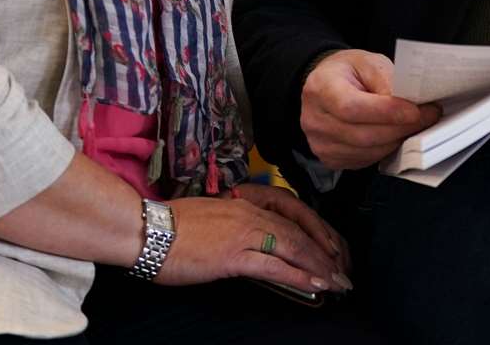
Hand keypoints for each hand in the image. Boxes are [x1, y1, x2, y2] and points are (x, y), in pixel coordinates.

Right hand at [156, 190, 349, 293]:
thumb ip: (234, 225)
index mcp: (245, 203)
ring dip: (320, 266)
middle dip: (326, 252)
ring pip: (293, 246)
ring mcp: (243, 233)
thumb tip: (250, 241)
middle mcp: (249, 214)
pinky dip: (298, 276)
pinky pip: (274, 266)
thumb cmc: (170, 226)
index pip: (292, 213)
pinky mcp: (233, 256)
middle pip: (299, 230)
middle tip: (343, 270)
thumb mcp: (211, 218)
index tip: (331, 249)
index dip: (316, 232)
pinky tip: (315, 285)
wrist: (146, 229)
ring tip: (338, 281)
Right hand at [301, 49, 441, 170]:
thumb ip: (386, 80)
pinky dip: (386, 149)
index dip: (386, 113)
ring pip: (368, 151)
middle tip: (427, 118)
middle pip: (362, 135)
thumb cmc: (347, 72)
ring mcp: (321, 143)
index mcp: (321, 88)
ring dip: (396, 140)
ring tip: (414, 126)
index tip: (415, 111)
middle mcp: (315, 119)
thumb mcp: (368, 62)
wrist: (326, 84)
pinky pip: (365, 160)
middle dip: (400, 128)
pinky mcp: (331, 159)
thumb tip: (410, 104)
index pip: (352, 107)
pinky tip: (395, 135)